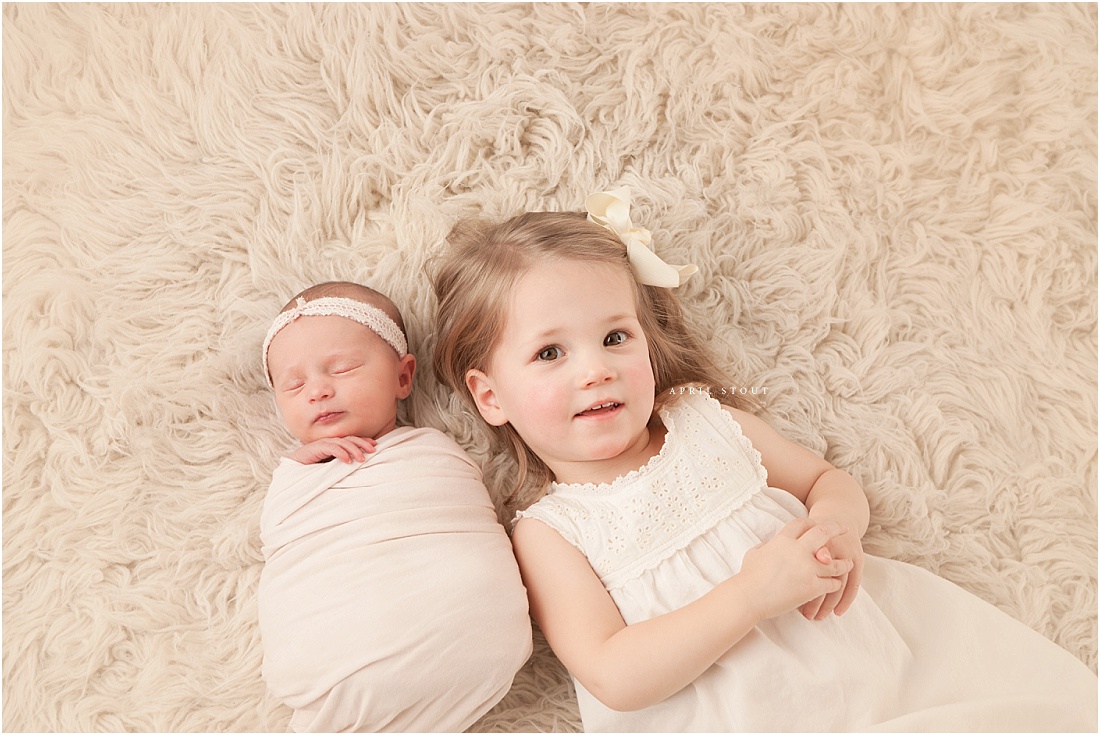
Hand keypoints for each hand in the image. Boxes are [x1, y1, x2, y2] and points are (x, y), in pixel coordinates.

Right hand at [288, 436, 375, 464]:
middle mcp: (330, 442)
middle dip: (362, 443)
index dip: (363, 442)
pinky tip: (347, 460)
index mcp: (335, 445)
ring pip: (342, 443)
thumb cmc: (312, 470)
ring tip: (362, 459)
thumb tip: (360, 469)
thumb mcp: (332, 468)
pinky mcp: (316, 448)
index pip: (352, 441)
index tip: (374, 447)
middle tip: (373, 450)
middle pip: (350, 439)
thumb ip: (342, 465)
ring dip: (354, 450)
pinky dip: (340, 453)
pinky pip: (331, 448)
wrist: (293, 470)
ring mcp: (323, 444)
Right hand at [736, 518, 853, 622]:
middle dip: (836, 528)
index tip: (818, 523)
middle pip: (823, 533)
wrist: (749, 597)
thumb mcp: (754, 553)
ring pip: (834, 562)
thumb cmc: (749, 577)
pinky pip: (832, 583)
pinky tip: (837, 584)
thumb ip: (767, 546)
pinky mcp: (812, 586)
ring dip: (843, 563)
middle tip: (845, 529)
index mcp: (783, 540)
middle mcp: (798, 550)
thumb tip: (770, 544)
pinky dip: (836, 583)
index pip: (801, 524)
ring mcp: (807, 568)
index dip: (811, 522)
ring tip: (848, 563)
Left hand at [801, 518, 864, 619]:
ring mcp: (847, 555)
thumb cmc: (811, 531)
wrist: (837, 519)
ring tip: (817, 617)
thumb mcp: (801, 535)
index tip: (793, 604)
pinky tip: (838, 613)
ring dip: (828, 604)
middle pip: (824, 579)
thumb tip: (816, 559)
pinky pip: (853, 584)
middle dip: (815, 599)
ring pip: (839, 585)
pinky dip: (845, 600)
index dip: (802, 586)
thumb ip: (801, 547)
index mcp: (814, 541)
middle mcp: (834, 548)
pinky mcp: (856, 561)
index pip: (809, 567)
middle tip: (807, 616)